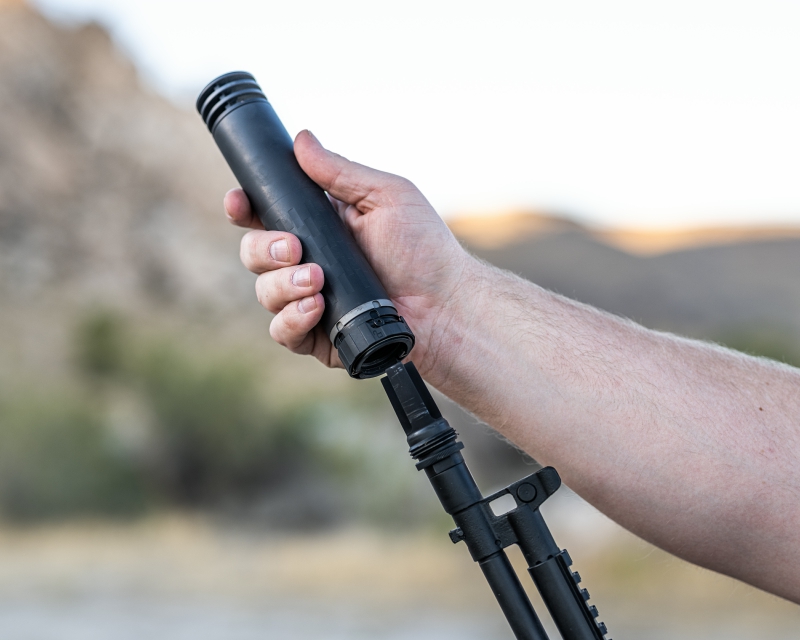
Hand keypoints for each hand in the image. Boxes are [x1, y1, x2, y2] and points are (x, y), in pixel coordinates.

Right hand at [225, 130, 472, 381]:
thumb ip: (339, 172)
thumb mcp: (385, 196)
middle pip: (254, 253)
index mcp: (321, 228)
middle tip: (294, 248)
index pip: (266, 216)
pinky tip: (316, 308)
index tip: (240, 202)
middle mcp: (309, 264)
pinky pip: (283, 332)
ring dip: (282, 284)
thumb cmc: (425, 249)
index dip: (245, 208)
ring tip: (317, 280)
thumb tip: (301, 139)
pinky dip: (292, 319)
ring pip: (264, 293)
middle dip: (263, 249)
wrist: (447, 305)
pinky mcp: (318, 338)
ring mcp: (311, 302)